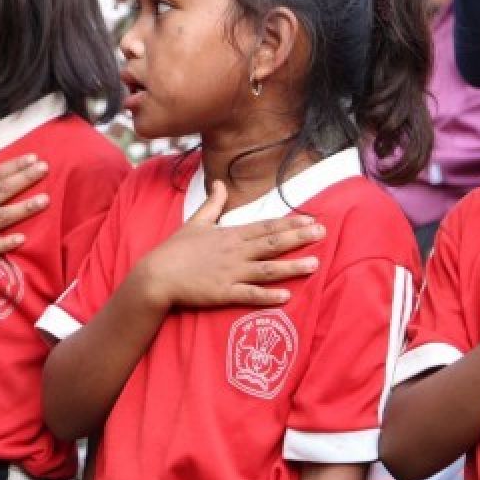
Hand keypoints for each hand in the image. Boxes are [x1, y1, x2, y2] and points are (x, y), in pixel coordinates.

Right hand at [134, 181, 323, 310]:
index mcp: (230, 235)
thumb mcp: (195, 222)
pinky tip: (286, 296)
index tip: (311, 218)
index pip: (266, 226)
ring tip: (315, 264)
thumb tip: (219, 183)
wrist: (156, 275)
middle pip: (272, 243)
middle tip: (323, 233)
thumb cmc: (175, 250)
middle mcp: (234, 252)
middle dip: (299, 237)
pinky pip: (249, 295)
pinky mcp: (222, 293)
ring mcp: (230, 273)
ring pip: (267, 269)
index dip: (290, 223)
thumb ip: (212, 204)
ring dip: (292, 266)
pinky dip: (267, 296)